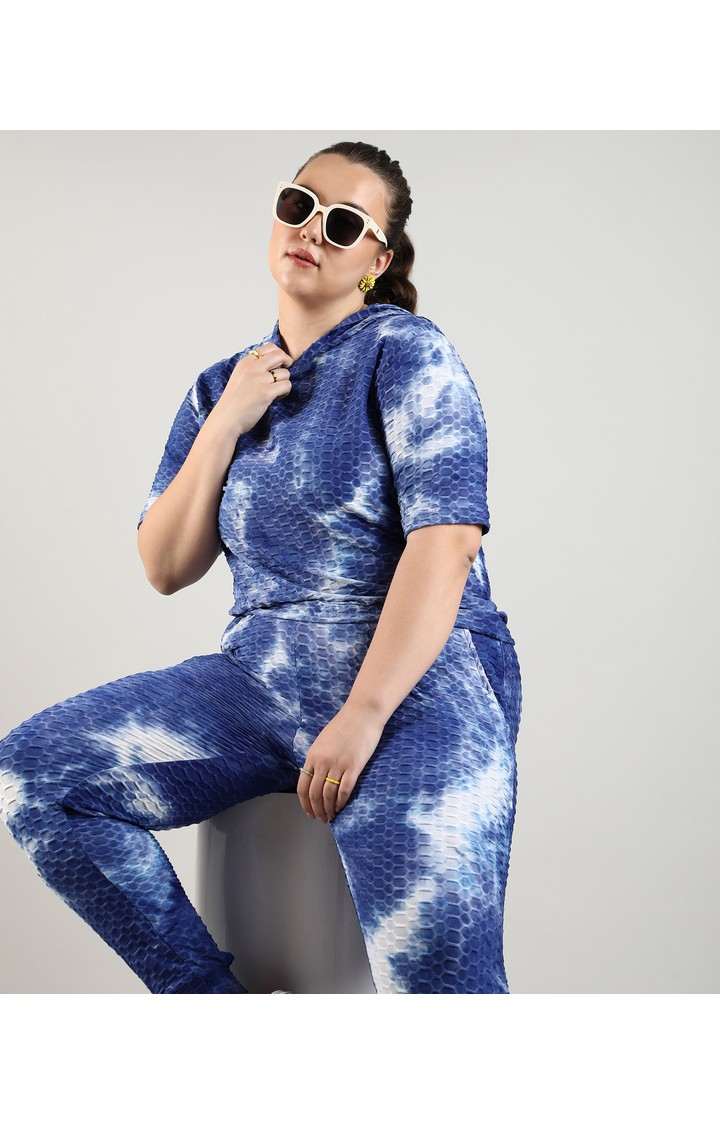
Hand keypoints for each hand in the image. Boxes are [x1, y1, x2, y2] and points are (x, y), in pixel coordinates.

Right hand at [213, 344, 293, 437]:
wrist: (226, 419)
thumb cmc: (233, 401)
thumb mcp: (239, 377)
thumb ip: (253, 368)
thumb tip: (274, 364)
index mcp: (246, 362)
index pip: (270, 347)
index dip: (278, 355)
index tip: (277, 366)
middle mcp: (253, 367)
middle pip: (280, 355)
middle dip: (286, 364)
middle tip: (281, 376)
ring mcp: (260, 379)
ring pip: (285, 373)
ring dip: (284, 382)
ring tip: (275, 391)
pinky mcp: (267, 392)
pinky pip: (286, 385)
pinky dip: (284, 392)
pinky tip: (275, 398)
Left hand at [296, 700, 386, 822]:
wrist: (362, 714)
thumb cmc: (345, 725)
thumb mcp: (324, 741)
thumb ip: (318, 758)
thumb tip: (315, 776)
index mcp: (312, 756)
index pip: (302, 786)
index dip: (305, 803)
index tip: (309, 812)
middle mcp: (322, 762)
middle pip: (314, 794)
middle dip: (316, 810)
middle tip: (321, 818)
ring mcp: (338, 765)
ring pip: (328, 795)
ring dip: (328, 809)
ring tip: (331, 816)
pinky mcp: (353, 766)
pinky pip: (344, 790)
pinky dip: (341, 802)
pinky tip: (341, 807)